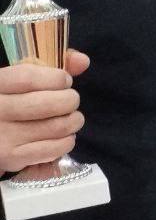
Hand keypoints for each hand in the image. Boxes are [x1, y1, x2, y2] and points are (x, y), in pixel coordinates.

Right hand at [0, 49, 88, 174]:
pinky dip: (67, 141)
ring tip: (72, 118)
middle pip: (49, 104)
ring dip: (73, 121)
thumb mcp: (18, 78)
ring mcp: (2, 136)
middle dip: (70, 100)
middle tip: (70, 101)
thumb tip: (83, 61)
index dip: (57, 78)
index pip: (29, 78)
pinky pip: (53, 149)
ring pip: (56, 127)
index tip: (65, 81)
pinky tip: (63, 136)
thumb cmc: (8, 100)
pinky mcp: (11, 158)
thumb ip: (49, 65)